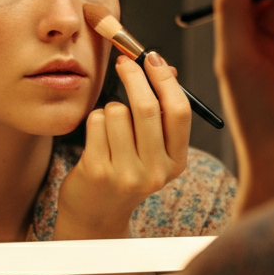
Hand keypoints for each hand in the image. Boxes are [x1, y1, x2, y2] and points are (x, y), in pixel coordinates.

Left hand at [53, 53, 191, 238]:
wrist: (96, 216)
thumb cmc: (125, 172)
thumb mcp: (151, 149)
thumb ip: (161, 111)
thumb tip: (165, 67)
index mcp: (176, 163)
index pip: (179, 112)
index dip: (166, 80)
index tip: (153, 58)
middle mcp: (155, 171)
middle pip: (147, 107)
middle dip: (134, 75)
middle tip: (124, 62)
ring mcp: (126, 173)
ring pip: (117, 111)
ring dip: (110, 108)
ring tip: (109, 128)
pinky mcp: (97, 171)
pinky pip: (96, 122)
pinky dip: (94, 121)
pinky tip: (96, 139)